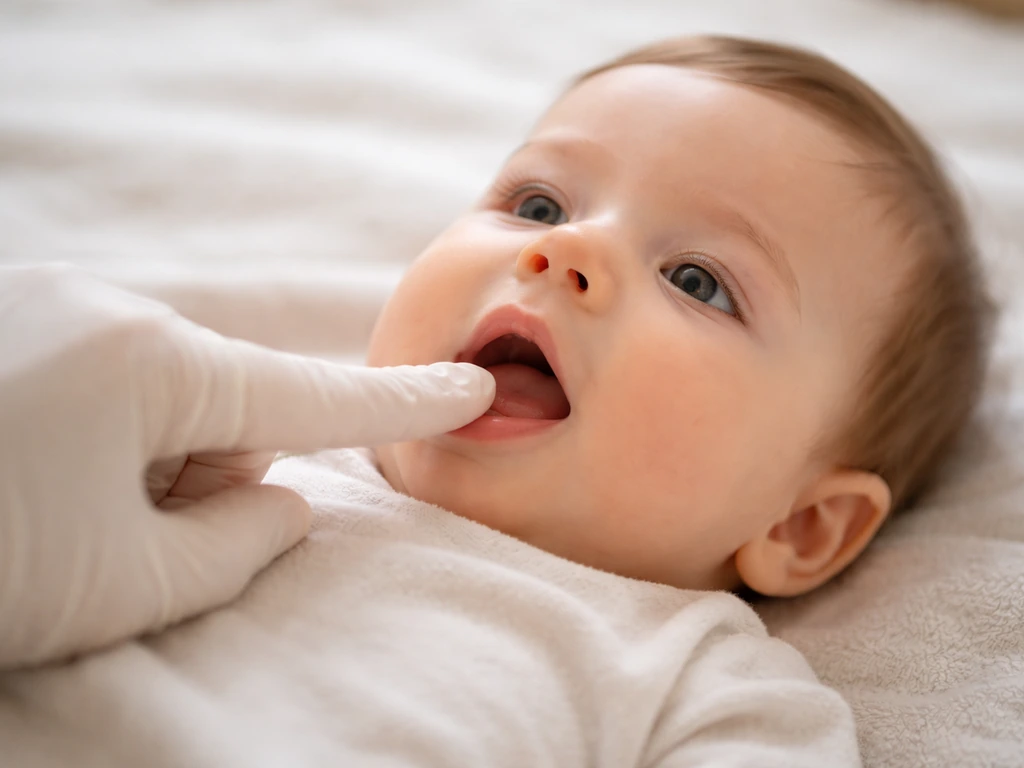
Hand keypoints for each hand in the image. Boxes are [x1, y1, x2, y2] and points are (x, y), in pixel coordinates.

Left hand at [0, 264, 493, 668]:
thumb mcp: (124, 582)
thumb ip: (238, 542)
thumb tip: (287, 502)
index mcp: (151, 361)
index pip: (314, 396)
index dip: (404, 402)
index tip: (470, 385)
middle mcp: (101, 310)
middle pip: (221, 408)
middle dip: (206, 480)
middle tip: (124, 544)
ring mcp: (42, 309)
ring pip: (151, 401)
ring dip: (138, 471)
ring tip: (50, 520)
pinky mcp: (1, 327)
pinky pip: (90, 386)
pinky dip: (86, 448)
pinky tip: (23, 484)